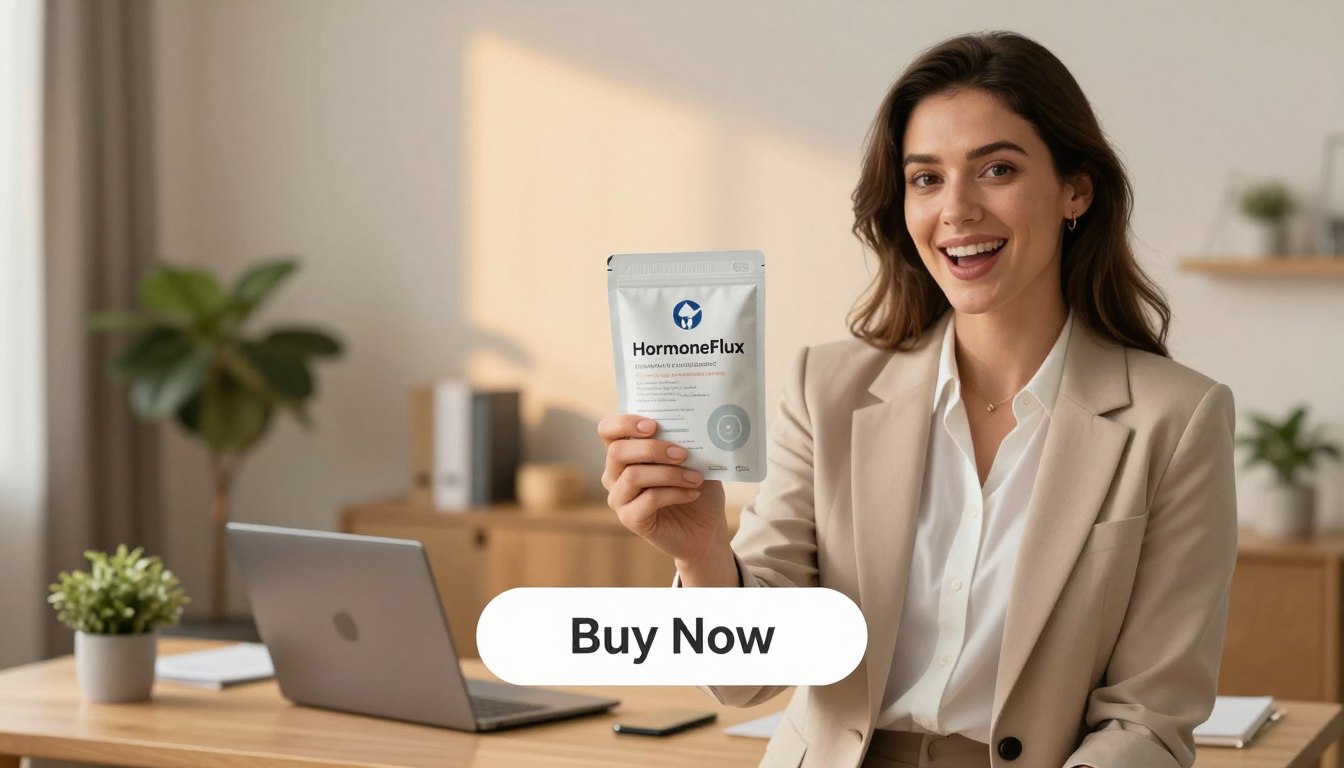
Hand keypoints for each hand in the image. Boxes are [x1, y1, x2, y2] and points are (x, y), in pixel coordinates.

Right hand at [599, 414, 729, 568]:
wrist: (704, 526)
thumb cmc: (695, 486)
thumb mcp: (694, 458)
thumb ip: (685, 441)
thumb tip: (692, 425)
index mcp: (625, 452)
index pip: (608, 430)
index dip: (624, 423)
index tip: (653, 425)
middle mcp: (614, 474)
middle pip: (618, 451)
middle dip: (652, 449)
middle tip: (682, 454)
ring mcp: (619, 498)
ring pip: (633, 476)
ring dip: (669, 473)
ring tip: (696, 477)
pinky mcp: (629, 518)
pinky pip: (648, 499)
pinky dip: (674, 493)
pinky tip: (693, 493)